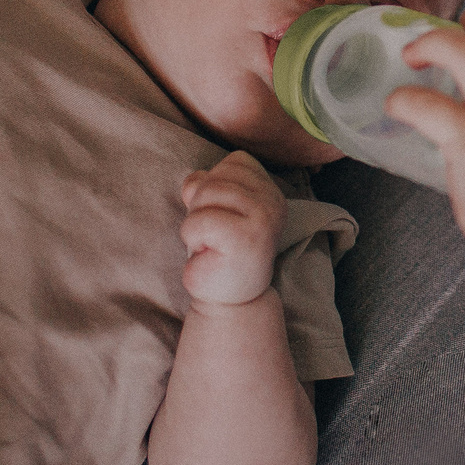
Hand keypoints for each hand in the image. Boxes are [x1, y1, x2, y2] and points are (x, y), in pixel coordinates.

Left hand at [179, 151, 288, 309]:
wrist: (229, 302)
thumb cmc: (220, 253)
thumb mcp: (215, 211)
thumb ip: (206, 186)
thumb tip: (194, 180)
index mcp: (271, 191)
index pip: (235, 161)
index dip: (216, 184)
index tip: (222, 215)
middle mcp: (273, 202)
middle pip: (216, 177)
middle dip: (200, 205)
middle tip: (212, 235)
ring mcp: (263, 219)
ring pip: (205, 194)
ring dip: (194, 223)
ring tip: (210, 244)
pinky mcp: (245, 239)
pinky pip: (199, 221)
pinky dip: (191, 237)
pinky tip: (207, 254)